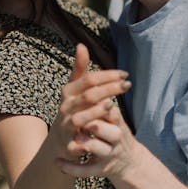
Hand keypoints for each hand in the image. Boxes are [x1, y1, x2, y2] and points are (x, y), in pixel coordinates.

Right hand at [53, 43, 131, 162]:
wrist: (59, 140)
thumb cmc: (72, 109)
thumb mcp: (74, 89)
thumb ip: (79, 69)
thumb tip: (81, 45)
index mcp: (68, 92)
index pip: (89, 79)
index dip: (107, 76)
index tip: (125, 74)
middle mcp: (65, 107)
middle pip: (89, 96)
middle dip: (109, 89)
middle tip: (128, 84)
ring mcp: (66, 125)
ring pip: (81, 117)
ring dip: (96, 112)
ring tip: (112, 105)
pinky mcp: (68, 143)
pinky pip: (78, 141)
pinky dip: (89, 137)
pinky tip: (98, 135)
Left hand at [56, 101, 137, 179]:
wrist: (128, 162)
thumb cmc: (115, 131)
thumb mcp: (113, 115)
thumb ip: (100, 95)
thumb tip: (84, 70)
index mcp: (117, 123)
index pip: (112, 113)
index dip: (102, 108)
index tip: (90, 100)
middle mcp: (116, 138)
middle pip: (112, 133)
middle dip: (99, 127)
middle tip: (86, 122)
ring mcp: (108, 155)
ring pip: (100, 150)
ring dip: (88, 145)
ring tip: (76, 139)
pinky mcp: (100, 170)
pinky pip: (86, 171)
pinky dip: (71, 168)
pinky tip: (57, 162)